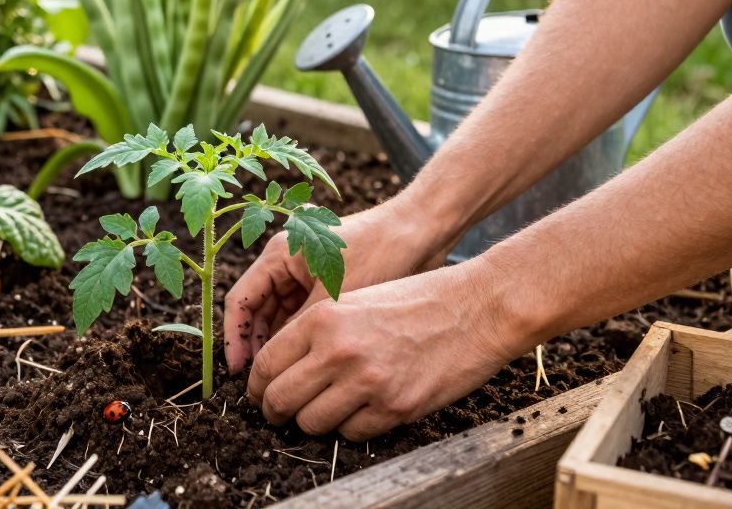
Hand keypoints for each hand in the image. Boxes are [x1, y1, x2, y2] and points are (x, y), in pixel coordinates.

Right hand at [223, 196, 451, 371]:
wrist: (421, 233)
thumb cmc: (379, 255)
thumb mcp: (334, 298)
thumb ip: (300, 329)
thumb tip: (277, 369)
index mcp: (279, 253)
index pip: (240, 300)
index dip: (235, 338)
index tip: (237, 373)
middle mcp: (286, 262)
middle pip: (256, 310)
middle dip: (255, 347)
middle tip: (259, 385)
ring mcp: (306, 273)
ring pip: (278, 316)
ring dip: (277, 346)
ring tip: (280, 381)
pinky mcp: (325, 284)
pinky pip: (301, 316)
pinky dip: (299, 340)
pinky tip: (302, 367)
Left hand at [246, 260, 519, 439]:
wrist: (475, 309)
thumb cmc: (416, 300)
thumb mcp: (354, 299)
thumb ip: (315, 332)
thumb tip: (281, 368)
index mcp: (322, 318)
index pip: (266, 364)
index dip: (256, 386)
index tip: (259, 394)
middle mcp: (338, 351)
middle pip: (280, 399)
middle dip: (274, 412)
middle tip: (278, 415)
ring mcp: (367, 383)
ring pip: (312, 423)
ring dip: (313, 422)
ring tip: (324, 410)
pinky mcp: (395, 408)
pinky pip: (352, 434)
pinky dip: (351, 428)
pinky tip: (361, 409)